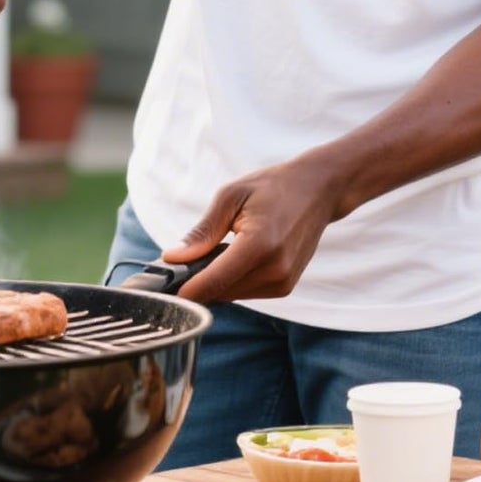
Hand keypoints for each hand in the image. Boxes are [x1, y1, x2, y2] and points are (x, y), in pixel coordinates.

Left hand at [161, 154, 345, 303]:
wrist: (320, 189)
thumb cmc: (274, 186)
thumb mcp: (232, 195)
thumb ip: (202, 231)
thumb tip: (172, 258)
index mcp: (260, 244)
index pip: (212, 282)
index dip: (184, 289)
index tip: (161, 289)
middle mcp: (275, 270)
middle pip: (219, 292)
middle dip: (198, 280)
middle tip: (187, 257)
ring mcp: (283, 282)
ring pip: (232, 295)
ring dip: (218, 280)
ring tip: (222, 247)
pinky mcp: (286, 287)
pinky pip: (246, 292)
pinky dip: (235, 280)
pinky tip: (239, 255)